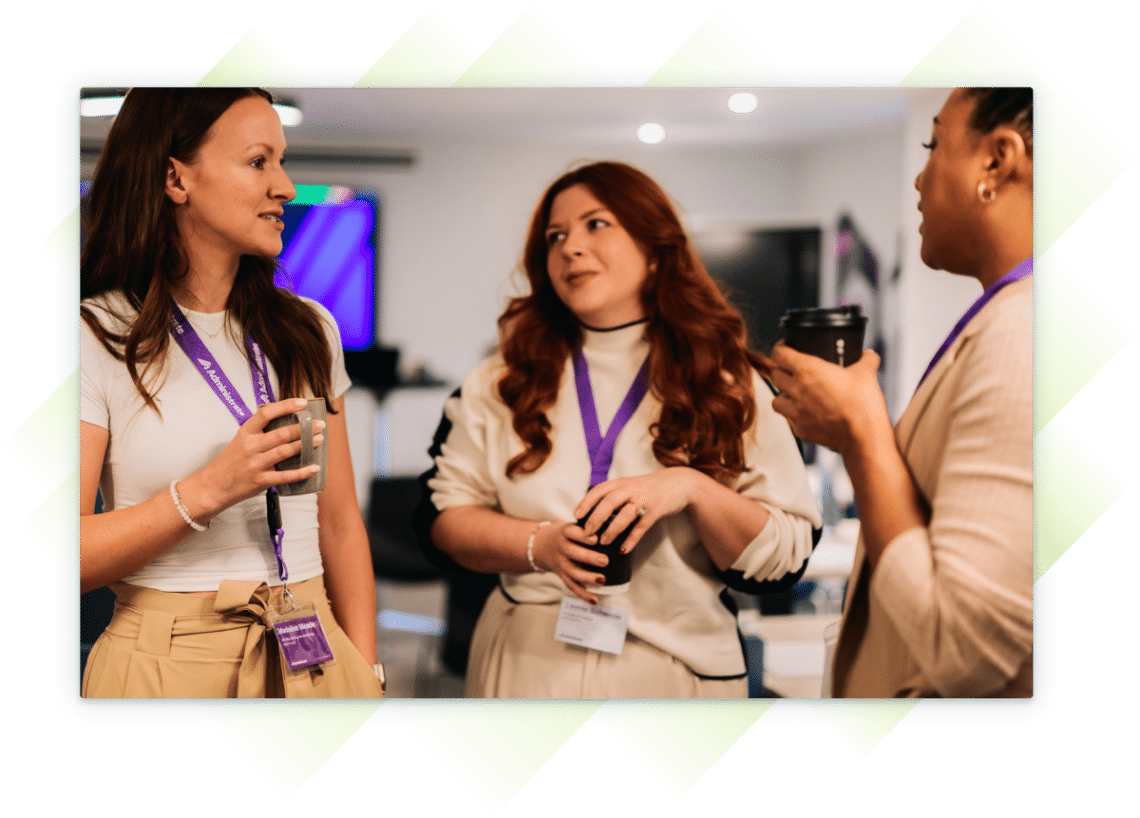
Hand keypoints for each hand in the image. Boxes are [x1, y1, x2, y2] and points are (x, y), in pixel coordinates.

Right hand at [183, 398, 325, 517]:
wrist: (212, 486)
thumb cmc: (230, 462)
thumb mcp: (241, 440)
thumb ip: (260, 432)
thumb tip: (288, 422)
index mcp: (245, 432)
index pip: (266, 413)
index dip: (286, 406)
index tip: (303, 403)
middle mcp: (250, 446)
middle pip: (281, 433)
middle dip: (304, 428)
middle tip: (320, 424)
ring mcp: (255, 464)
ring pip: (285, 451)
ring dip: (306, 445)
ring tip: (319, 439)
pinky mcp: (261, 481)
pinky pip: (286, 476)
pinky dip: (302, 472)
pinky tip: (314, 467)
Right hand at [529, 520, 609, 604]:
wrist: (541, 545)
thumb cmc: (565, 534)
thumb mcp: (572, 524)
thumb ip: (588, 526)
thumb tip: (613, 528)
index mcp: (564, 532)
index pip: (572, 532)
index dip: (583, 536)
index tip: (595, 539)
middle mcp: (561, 548)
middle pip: (572, 553)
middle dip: (589, 558)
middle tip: (604, 560)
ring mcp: (561, 563)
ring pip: (572, 572)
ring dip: (587, 577)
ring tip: (602, 580)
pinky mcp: (562, 575)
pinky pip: (572, 586)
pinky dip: (583, 594)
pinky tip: (594, 600)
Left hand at [572, 468, 698, 554]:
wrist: (680, 483)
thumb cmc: (651, 488)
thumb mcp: (632, 485)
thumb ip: (616, 494)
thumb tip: (595, 511)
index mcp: (623, 482)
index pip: (600, 490)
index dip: (586, 502)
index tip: (576, 515)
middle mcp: (632, 489)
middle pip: (609, 502)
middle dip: (596, 518)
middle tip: (586, 533)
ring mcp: (645, 499)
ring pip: (625, 515)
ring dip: (612, 530)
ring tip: (603, 542)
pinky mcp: (657, 510)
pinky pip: (641, 527)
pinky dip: (631, 539)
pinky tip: (624, 549)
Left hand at [758, 343, 887, 455]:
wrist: (863, 435)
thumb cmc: (862, 402)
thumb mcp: (866, 374)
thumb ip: (866, 360)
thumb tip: (869, 355)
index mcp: (807, 370)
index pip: (779, 354)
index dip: (780, 348)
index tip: (784, 348)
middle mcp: (796, 389)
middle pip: (774, 375)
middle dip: (780, 371)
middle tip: (790, 371)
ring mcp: (795, 412)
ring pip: (775, 400)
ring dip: (782, 396)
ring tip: (794, 395)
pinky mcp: (800, 430)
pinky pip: (790, 420)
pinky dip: (796, 417)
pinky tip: (807, 415)